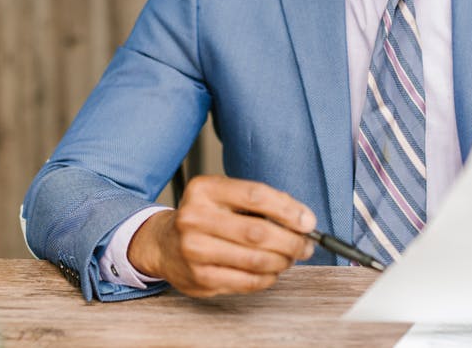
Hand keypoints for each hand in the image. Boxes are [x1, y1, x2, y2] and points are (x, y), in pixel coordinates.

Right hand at [127, 175, 316, 297]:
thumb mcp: (225, 197)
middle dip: (291, 241)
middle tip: (305, 245)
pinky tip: (271, 271)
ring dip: (282, 261)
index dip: (289, 210)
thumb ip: (261, 203)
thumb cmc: (204, 218)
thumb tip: (303, 221)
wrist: (163, 244)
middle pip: (258, 232)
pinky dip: (268, 278)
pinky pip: (247, 282)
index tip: (308, 221)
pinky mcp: (200, 278)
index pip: (256, 195)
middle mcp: (195, 218)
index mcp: (204, 190)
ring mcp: (194, 250)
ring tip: (289, 258)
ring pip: (256, 260)